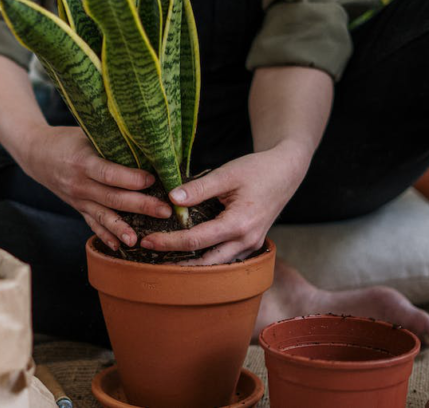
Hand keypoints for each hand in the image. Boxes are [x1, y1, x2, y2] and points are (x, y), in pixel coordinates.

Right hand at [18, 126, 172, 249]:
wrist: (36, 154)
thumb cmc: (67, 139)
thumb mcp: (86, 133)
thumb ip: (110, 141)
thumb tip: (145, 144)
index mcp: (82, 161)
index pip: (109, 174)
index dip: (131, 178)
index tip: (153, 180)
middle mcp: (79, 183)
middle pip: (112, 197)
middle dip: (140, 205)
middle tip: (165, 211)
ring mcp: (77, 199)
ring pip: (102, 215)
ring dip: (122, 228)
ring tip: (139, 240)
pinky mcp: (78, 207)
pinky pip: (92, 224)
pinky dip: (105, 236)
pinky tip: (119, 247)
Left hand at [140, 140, 312, 264]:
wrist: (286, 171)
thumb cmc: (258, 169)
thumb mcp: (227, 174)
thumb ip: (198, 188)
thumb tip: (171, 199)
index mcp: (239, 224)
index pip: (196, 240)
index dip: (169, 242)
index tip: (147, 242)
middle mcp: (247, 241)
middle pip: (206, 261)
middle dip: (177, 262)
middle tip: (150, 258)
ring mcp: (251, 245)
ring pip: (217, 265)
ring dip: (192, 265)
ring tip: (165, 260)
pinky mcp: (251, 243)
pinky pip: (226, 258)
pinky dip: (207, 258)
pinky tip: (188, 254)